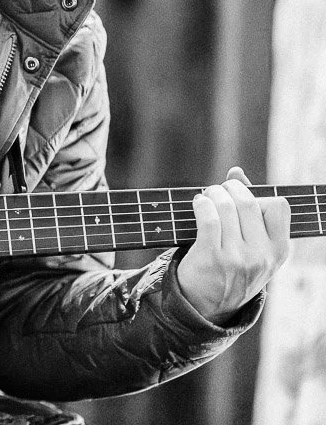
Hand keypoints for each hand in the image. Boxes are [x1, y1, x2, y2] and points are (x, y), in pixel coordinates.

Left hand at [176, 167, 290, 324]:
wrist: (209, 306)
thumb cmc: (231, 268)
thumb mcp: (252, 246)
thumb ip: (248, 210)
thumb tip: (237, 172)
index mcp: (278, 251)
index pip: (278, 206)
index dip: (258, 195)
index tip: (242, 197)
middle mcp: (261, 256)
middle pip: (248, 202)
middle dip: (229, 188)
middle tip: (218, 191)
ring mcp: (237, 258)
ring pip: (226, 207)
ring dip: (212, 194)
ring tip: (206, 197)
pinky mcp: (212, 258)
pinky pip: (208, 218)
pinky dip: (201, 204)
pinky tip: (198, 204)